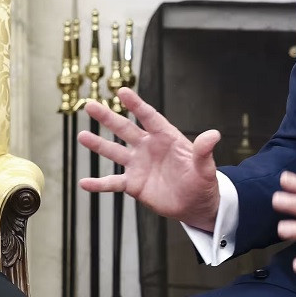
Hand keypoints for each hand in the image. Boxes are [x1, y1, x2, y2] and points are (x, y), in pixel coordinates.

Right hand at [77, 87, 220, 231]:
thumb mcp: (205, 167)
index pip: (148, 117)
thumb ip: (204, 151)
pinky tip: (84, 182)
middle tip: (90, 105)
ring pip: (114, 151)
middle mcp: (148, 147)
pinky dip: (98, 184)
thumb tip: (214, 134)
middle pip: (125, 129)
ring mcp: (138, 165)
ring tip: (82, 136)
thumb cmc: (202, 182)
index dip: (136, 104)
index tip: (122, 91)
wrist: (195, 205)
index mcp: (165, 137)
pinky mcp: (133, 184)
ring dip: (98, 144)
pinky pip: (113, 182)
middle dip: (108, 118)